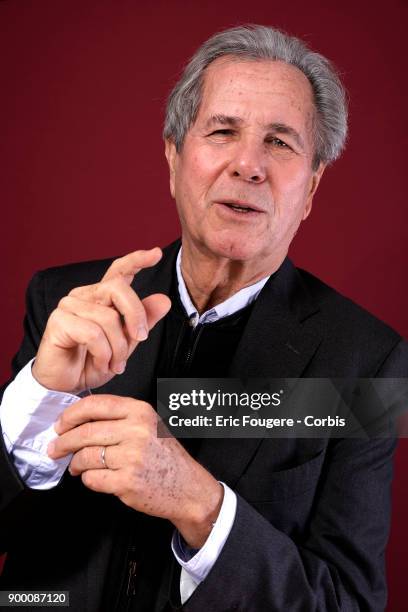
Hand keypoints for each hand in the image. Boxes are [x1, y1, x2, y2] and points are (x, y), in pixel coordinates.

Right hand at [32, 247, 170, 393]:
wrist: (68, 385)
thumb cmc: (93, 362)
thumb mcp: (126, 343)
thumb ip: (143, 321)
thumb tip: (164, 300)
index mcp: (102, 297)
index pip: (119, 271)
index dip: (137, 260)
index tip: (156, 253)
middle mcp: (85, 295)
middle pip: (118, 288)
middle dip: (136, 316)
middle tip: (141, 339)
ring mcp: (69, 305)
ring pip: (108, 318)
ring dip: (118, 348)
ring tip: (115, 364)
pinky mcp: (58, 321)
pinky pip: (93, 334)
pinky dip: (103, 353)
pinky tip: (100, 363)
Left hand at [48, 395, 223, 547]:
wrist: (187, 487)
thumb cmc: (166, 457)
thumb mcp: (149, 425)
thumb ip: (120, 418)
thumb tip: (80, 420)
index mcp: (140, 412)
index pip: (95, 405)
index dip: (71, 415)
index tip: (61, 424)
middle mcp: (136, 430)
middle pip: (85, 431)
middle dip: (64, 441)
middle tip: (55, 447)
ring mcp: (132, 456)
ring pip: (86, 455)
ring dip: (75, 463)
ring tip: (76, 466)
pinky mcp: (127, 481)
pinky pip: (93, 478)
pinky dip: (88, 479)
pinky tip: (93, 477)